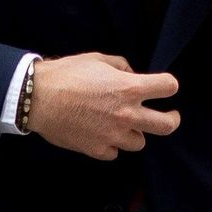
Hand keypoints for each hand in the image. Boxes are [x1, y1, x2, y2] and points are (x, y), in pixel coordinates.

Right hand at [27, 52, 180, 160]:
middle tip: (169, 116)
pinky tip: (102, 134)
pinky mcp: (97, 150)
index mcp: (130, 88)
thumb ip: (121, 67)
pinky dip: (111, 144)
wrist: (38, 98)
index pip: (169, 87)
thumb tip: (130, 75)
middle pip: (167, 125)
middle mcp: (127, 114)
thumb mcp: (98, 59)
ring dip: (135, 133)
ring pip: (140, 142)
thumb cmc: (66, 74)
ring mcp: (113, 135)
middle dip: (172, 120)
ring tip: (124, 126)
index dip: (169, 86)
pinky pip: (114, 152)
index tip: (164, 88)